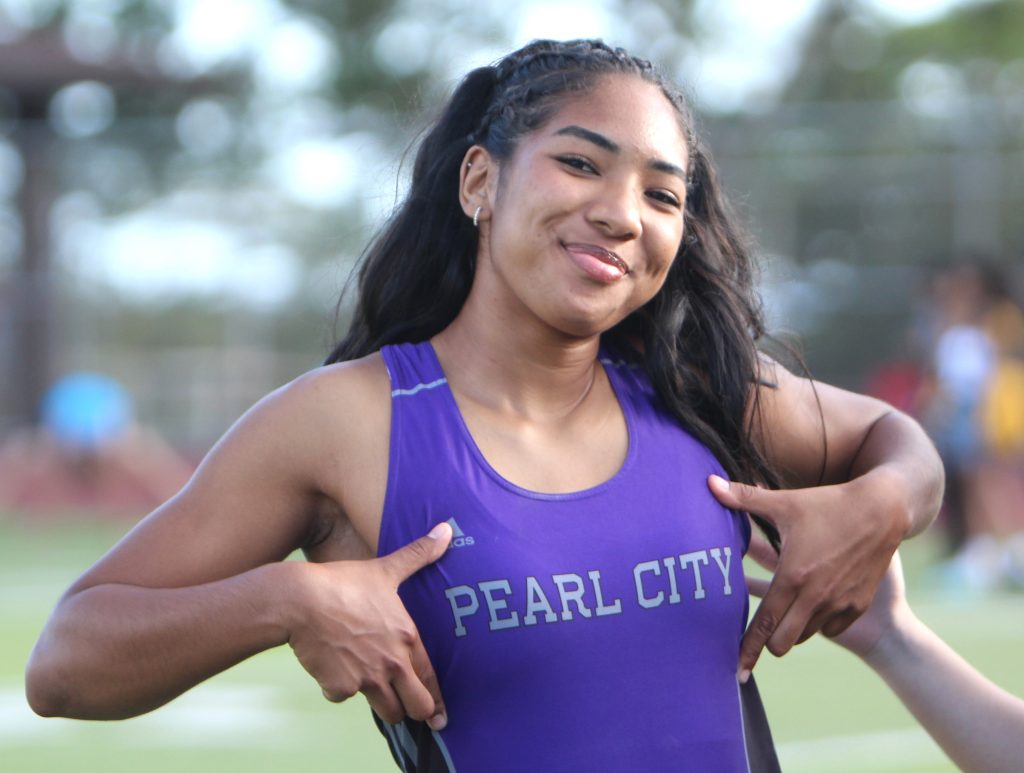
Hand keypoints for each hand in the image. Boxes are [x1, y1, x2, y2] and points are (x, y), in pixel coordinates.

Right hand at [286, 522, 451, 728]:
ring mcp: (366, 679)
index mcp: (407, 639)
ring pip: (387, 712)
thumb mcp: (385, 568)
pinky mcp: (339, 687)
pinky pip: (342, 695)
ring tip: (376, 691)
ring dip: (382, 704)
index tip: (440, 715)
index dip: (437, 701)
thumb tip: (447, 529)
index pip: (432, 681)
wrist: (300, 600)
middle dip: (416, 711)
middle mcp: (392, 664)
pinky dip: (338, 687)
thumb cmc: (344, 582)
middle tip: (414, 712)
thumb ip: (419, 554)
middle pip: (416, 708)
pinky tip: (332, 666)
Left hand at [709, 473, 903, 679]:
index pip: (764, 624)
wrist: (885, 511)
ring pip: (804, 635)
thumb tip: (709, 483)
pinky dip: (816, 621)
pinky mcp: (856, 605)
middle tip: (758, 632)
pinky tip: (810, 602)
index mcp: (793, 577)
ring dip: (790, 628)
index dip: (747, 648)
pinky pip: (828, 627)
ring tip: (783, 610)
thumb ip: (743, 498)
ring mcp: (839, 604)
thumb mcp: (785, 502)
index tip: (736, 670)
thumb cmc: (830, 504)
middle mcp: (816, 597)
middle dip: (768, 641)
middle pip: (783, 643)